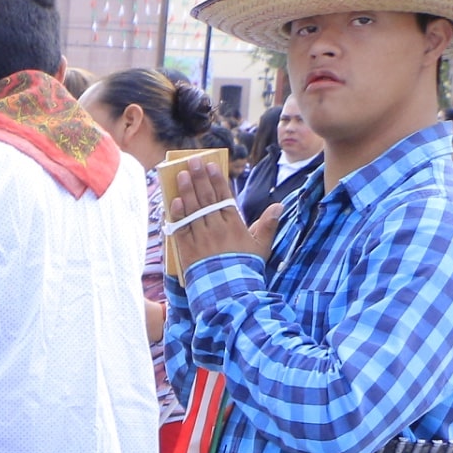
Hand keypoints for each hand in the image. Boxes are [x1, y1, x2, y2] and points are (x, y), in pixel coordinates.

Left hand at [165, 158, 279, 277]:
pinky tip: (174, 201)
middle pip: (206, 198)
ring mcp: (201, 237)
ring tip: (181, 174)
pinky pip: (181, 228)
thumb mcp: (262, 245)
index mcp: (234, 224)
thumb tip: (278, 206)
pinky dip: (177, 215)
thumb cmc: (246, 267)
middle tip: (192, 162)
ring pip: (192, 209)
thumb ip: (268, 224)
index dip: (216, 180)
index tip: (211, 165)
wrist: (230, 290)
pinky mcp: (188, 249)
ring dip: (186, 190)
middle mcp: (216, 228)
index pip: (223, 197)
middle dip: (199, 178)